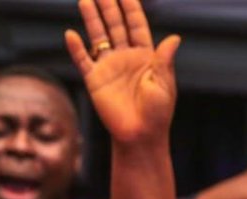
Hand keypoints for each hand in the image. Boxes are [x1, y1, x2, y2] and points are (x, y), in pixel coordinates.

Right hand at [65, 0, 179, 143]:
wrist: (141, 136)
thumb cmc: (158, 113)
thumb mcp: (164, 85)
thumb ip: (164, 60)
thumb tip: (174, 38)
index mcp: (146, 57)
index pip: (137, 26)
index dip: (131, 8)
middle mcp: (126, 57)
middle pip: (115, 25)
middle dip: (109, 7)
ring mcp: (109, 66)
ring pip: (98, 37)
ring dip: (92, 19)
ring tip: (86, 0)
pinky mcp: (95, 79)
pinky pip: (83, 60)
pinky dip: (77, 48)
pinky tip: (71, 34)